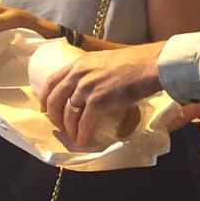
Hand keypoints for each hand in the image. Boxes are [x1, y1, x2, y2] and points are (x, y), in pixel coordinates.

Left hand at [40, 42, 165, 147]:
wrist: (153, 64)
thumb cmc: (137, 60)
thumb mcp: (107, 60)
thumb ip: (93, 70)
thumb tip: (90, 86)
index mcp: (80, 62)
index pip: (52, 81)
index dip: (45, 97)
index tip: (45, 107)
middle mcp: (79, 74)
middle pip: (55, 100)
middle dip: (54, 117)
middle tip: (59, 126)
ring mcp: (87, 88)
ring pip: (69, 114)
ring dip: (70, 128)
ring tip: (74, 136)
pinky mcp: (98, 101)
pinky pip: (84, 123)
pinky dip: (82, 134)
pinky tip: (84, 140)